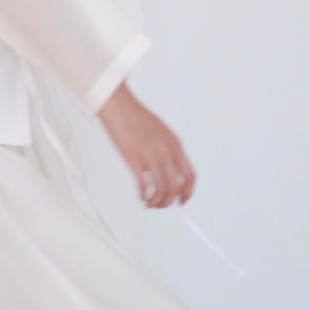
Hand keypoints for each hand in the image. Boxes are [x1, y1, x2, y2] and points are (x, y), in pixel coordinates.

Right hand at [95, 82, 196, 207]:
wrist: (119, 105)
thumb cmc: (136, 116)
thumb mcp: (161, 131)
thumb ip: (168, 149)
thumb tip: (168, 167)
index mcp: (175, 145)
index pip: (190, 175)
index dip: (188, 192)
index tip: (182, 199)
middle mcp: (166, 151)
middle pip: (176, 187)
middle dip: (170, 201)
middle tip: (162, 205)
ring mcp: (151, 156)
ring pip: (162, 189)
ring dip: (157, 201)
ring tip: (150, 203)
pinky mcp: (134, 159)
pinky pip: (144, 185)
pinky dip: (144, 196)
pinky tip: (141, 196)